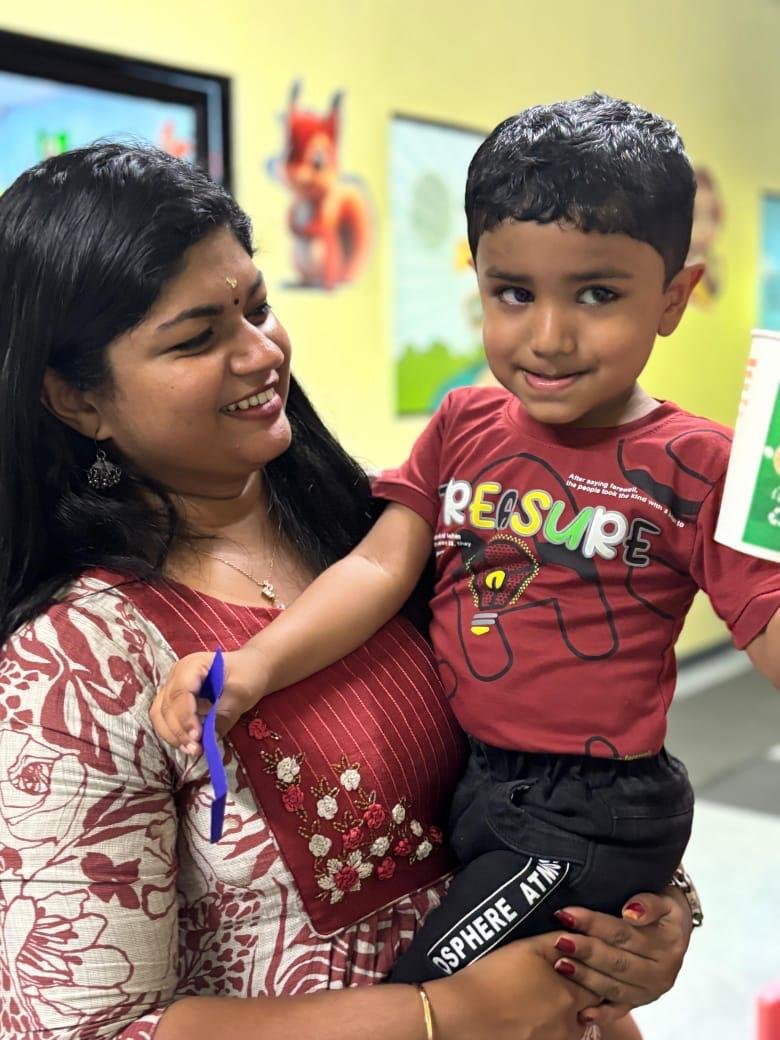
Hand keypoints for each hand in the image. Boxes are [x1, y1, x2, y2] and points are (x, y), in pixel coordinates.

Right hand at [151, 647, 267, 754]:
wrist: (251, 668)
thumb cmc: (248, 675)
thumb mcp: (241, 693)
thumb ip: (223, 715)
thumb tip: (209, 740)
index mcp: (192, 665)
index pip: (180, 692)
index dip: (185, 716)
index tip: (197, 736)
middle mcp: (176, 675)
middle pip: (166, 706)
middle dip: (179, 731)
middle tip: (196, 749)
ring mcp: (173, 687)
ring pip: (160, 714)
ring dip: (173, 735)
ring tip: (193, 750)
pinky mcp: (174, 700)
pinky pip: (165, 719)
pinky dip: (174, 734)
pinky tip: (189, 745)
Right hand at [427, 936, 590, 1039]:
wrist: (462, 1013)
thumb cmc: (493, 976)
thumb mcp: (527, 948)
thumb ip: (558, 942)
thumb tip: (577, 937)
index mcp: (571, 995)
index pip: (598, 986)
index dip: (591, 975)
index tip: (582, 969)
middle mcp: (569, 1025)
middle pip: (588, 1012)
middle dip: (582, 999)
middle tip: (561, 986)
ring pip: (572, 1030)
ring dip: (566, 1018)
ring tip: (544, 1004)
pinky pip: (553, 1039)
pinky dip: (548, 1031)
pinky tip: (532, 1020)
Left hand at [545, 889, 691, 1028]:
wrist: (679, 928)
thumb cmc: (665, 909)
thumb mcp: (665, 899)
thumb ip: (649, 903)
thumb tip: (630, 912)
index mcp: (666, 946)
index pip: (623, 933)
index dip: (594, 924)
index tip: (567, 914)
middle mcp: (660, 973)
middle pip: (616, 962)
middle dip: (586, 951)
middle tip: (559, 941)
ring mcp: (650, 991)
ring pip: (614, 986)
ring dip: (586, 977)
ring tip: (560, 965)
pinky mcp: (640, 1002)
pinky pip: (619, 1010)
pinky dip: (601, 1014)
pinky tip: (582, 1013)